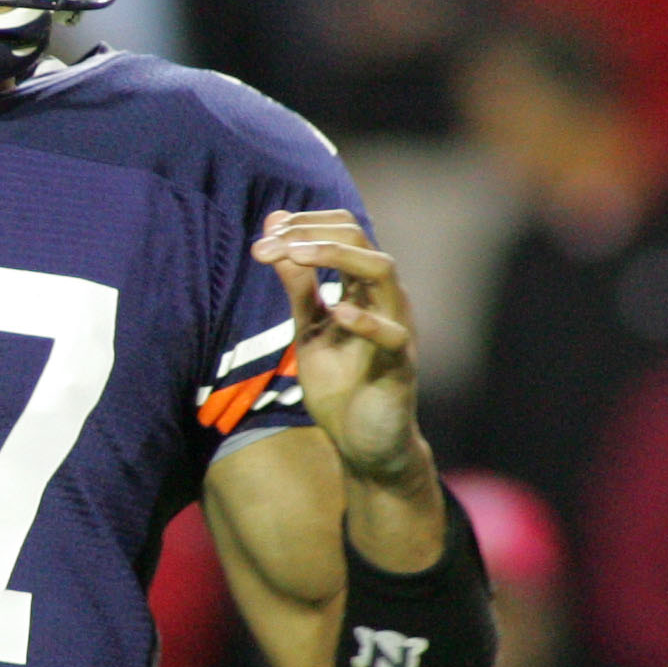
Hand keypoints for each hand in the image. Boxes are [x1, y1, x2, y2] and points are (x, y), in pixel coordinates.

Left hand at [257, 209, 427, 490]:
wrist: (360, 442)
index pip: (344, 231)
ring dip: (336, 256)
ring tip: (296, 254)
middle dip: (311, 234)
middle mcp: (385, 298)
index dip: (306, 224)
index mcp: (363, 287)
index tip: (266, 233)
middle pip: (360, 240)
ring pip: (382, 270)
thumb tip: (273, 234)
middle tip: (270, 242)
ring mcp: (397, 327)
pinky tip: (336, 311)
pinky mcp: (401, 365)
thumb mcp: (308, 327)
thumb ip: (298, 285)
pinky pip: (393, 334)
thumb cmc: (340, 383)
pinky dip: (365, 320)